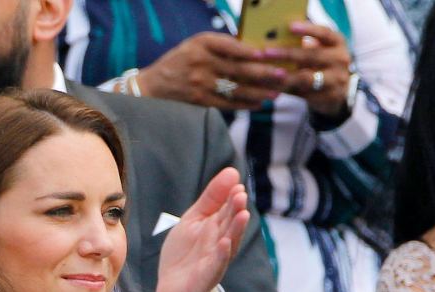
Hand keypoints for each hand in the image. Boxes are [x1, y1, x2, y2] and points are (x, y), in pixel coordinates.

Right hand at [134, 32, 287, 109]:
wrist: (153, 86)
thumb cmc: (179, 61)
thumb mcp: (195, 45)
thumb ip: (220, 46)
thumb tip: (252, 50)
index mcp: (201, 44)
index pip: (229, 46)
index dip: (249, 51)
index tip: (266, 54)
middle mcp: (201, 63)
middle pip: (237, 69)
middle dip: (262, 73)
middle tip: (282, 75)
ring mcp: (201, 84)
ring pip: (236, 89)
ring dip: (258, 92)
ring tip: (275, 93)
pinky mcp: (201, 101)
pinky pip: (227, 104)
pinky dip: (244, 104)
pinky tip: (258, 104)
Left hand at [156, 167, 249, 291]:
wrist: (171, 289)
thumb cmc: (184, 253)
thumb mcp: (193, 220)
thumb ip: (211, 198)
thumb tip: (232, 172)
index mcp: (218, 228)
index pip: (227, 210)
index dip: (231, 198)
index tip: (237, 184)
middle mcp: (220, 243)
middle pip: (230, 225)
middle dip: (235, 210)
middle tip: (241, 195)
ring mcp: (214, 261)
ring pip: (228, 244)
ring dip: (235, 230)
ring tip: (242, 214)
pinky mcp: (205, 278)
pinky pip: (216, 266)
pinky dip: (221, 255)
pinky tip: (224, 243)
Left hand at [262, 22, 351, 117]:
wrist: (340, 90)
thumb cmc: (321, 64)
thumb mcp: (319, 50)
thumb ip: (303, 45)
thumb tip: (274, 39)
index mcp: (337, 43)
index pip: (324, 33)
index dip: (308, 30)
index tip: (290, 27)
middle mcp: (340, 60)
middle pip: (312, 56)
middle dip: (288, 54)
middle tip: (267, 52)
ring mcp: (336, 80)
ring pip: (306, 78)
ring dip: (285, 76)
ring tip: (267, 72)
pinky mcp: (328, 97)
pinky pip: (302, 94)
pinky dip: (285, 90)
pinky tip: (270, 87)